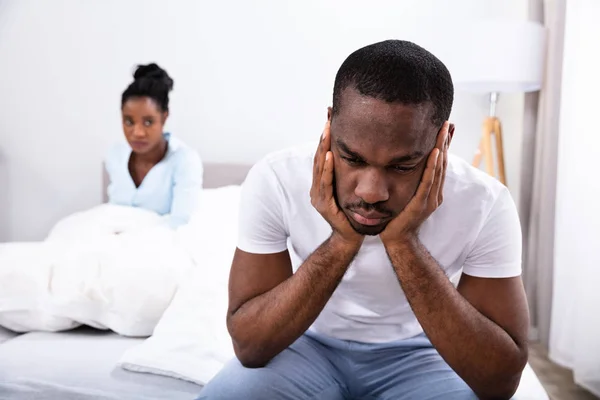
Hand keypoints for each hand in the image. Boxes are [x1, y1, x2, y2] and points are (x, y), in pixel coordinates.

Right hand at [310, 121, 363, 247]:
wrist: (351, 237)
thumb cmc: (354, 213)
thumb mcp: (351, 189)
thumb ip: (350, 174)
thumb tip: (362, 153)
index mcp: (322, 182)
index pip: (323, 154)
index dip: (326, 137)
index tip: (331, 118)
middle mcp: (317, 187)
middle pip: (319, 157)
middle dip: (323, 137)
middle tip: (328, 117)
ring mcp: (318, 196)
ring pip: (319, 167)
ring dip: (323, 147)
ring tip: (326, 131)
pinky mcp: (323, 204)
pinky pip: (325, 183)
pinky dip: (326, 169)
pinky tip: (329, 156)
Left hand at [380, 121, 449, 246]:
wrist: (396, 240)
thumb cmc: (398, 217)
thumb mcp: (406, 195)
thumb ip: (410, 182)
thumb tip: (404, 163)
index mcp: (433, 191)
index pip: (440, 163)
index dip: (444, 145)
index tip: (446, 127)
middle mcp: (435, 194)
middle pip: (442, 163)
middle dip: (445, 142)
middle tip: (447, 122)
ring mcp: (430, 199)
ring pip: (438, 170)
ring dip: (441, 149)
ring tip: (442, 132)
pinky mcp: (421, 204)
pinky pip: (428, 182)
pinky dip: (432, 167)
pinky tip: (434, 154)